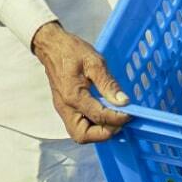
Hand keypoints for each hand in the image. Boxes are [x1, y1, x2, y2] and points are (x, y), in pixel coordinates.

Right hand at [30, 21, 130, 142]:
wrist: (51, 46)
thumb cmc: (72, 51)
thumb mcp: (94, 62)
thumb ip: (108, 84)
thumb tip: (124, 102)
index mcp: (73, 95)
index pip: (99, 116)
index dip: (118, 118)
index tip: (131, 113)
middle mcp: (66, 107)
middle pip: (84, 135)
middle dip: (104, 133)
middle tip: (119, 121)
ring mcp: (63, 109)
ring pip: (80, 134)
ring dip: (98, 132)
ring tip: (112, 119)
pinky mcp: (64, 108)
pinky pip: (77, 126)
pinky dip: (92, 126)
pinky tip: (103, 114)